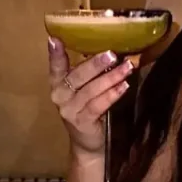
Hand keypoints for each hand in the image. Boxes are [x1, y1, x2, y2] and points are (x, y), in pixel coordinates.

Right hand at [48, 38, 134, 157]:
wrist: (88, 142)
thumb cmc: (88, 107)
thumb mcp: (85, 87)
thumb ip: (92, 71)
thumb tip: (115, 50)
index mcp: (59, 83)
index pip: (56, 67)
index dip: (54, 54)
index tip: (54, 39)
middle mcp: (60, 96)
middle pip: (77, 76)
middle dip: (96, 64)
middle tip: (112, 54)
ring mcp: (69, 110)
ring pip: (91, 90)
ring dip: (111, 77)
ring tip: (127, 67)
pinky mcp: (81, 122)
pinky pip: (98, 105)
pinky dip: (112, 94)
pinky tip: (124, 86)